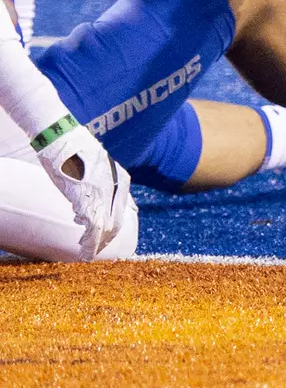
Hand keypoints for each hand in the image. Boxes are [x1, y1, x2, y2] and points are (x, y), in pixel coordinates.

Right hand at [36, 124, 133, 259]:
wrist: (61, 136)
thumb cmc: (75, 150)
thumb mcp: (98, 166)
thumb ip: (106, 183)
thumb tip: (108, 198)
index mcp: (121, 180)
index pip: (122, 212)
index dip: (113, 228)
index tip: (105, 239)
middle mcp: (116, 188)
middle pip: (116, 223)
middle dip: (106, 239)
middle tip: (95, 250)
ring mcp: (102, 193)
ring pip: (106, 228)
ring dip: (96, 243)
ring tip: (88, 252)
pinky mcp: (86, 197)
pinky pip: (93, 227)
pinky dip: (90, 242)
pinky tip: (85, 250)